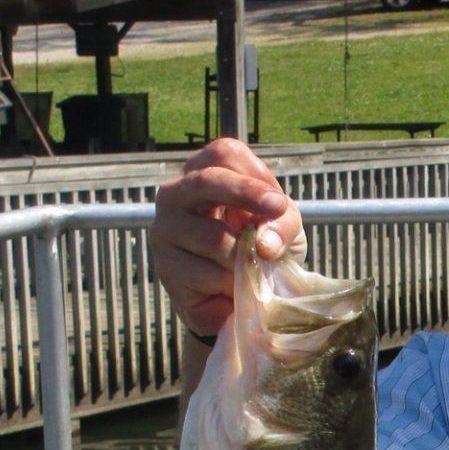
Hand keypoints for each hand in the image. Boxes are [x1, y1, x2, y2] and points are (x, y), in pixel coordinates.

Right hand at [150, 139, 304, 338]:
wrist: (243, 295)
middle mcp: (175, 195)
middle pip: (205, 181)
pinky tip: (234, 288)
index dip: (253, 176)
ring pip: (213, 238)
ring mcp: (164, 231)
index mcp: (204, 172)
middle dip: (244, 194)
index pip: (222, 154)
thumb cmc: (261, 248)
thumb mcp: (283, 227)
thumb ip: (282, 224)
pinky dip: (234, 285)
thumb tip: (264, 244)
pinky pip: (210, 276)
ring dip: (246, 258)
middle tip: (277, 210)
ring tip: (254, 269)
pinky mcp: (165, 269)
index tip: (278, 203)